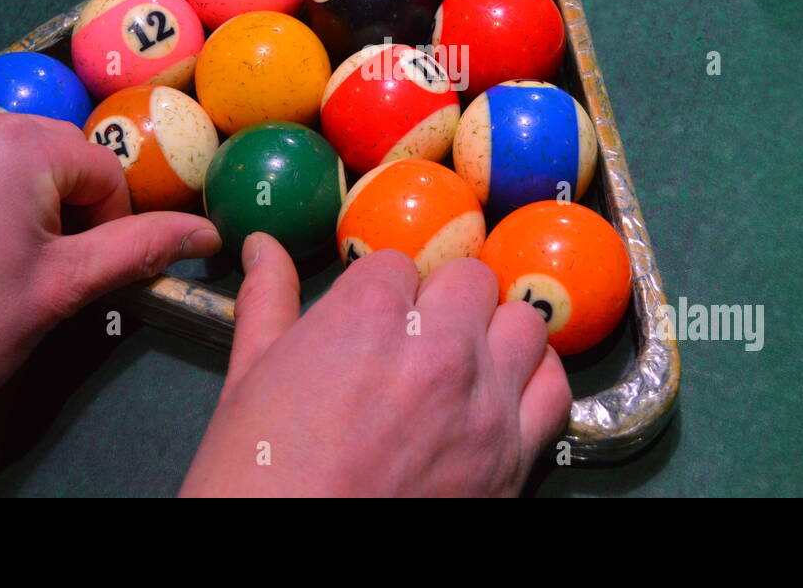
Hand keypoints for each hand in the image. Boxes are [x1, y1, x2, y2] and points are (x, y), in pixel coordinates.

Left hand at [0, 104, 218, 452]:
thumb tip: (206, 232)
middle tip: (33, 269)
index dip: (106, 224)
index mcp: (18, 143)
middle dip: (56, 205)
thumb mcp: (63, 289)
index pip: (102, 169)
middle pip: (49, 154)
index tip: (78, 270)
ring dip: (8, 196)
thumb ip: (140, 248)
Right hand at [181, 235, 571, 496]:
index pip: (398, 262)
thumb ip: (267, 301)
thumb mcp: (248, 379)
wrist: (288, 564)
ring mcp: (483, 400)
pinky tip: (504, 388)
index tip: (370, 318)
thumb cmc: (256, 479)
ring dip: (493, 329)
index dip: (381, 290)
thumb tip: (261, 245)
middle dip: (441, 298)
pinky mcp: (512, 454)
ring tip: (462, 356)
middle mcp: (438, 345)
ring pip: (521, 320)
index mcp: (369, 314)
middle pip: (468, 279)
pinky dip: (535, 378)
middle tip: (414, 334)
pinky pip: (554, 387)